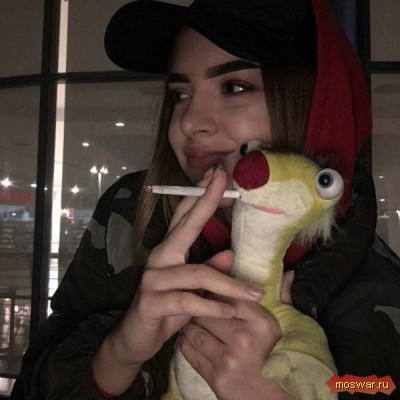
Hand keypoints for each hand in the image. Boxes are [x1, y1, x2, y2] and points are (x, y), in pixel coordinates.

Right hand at [93, 167, 264, 394]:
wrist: (135, 338)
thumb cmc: (167, 309)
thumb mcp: (193, 289)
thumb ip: (209, 269)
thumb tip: (230, 253)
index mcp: (170, 250)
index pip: (185, 217)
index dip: (200, 194)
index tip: (216, 173)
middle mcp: (160, 258)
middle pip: (185, 226)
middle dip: (205, 201)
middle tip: (223, 179)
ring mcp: (154, 279)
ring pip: (198, 273)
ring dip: (230, 285)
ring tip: (255, 294)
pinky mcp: (151, 302)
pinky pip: (188, 301)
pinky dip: (212, 307)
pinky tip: (229, 313)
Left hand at [180, 295, 294, 399]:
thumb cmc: (286, 360)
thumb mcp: (291, 327)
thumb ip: (284, 297)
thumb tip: (287, 271)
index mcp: (262, 322)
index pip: (226, 295)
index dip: (214, 291)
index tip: (209, 289)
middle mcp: (243, 339)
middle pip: (207, 312)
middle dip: (199, 307)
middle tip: (194, 303)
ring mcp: (228, 360)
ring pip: (195, 331)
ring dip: (189, 325)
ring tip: (191, 320)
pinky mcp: (216, 379)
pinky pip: (191, 354)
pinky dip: (186, 344)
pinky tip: (188, 339)